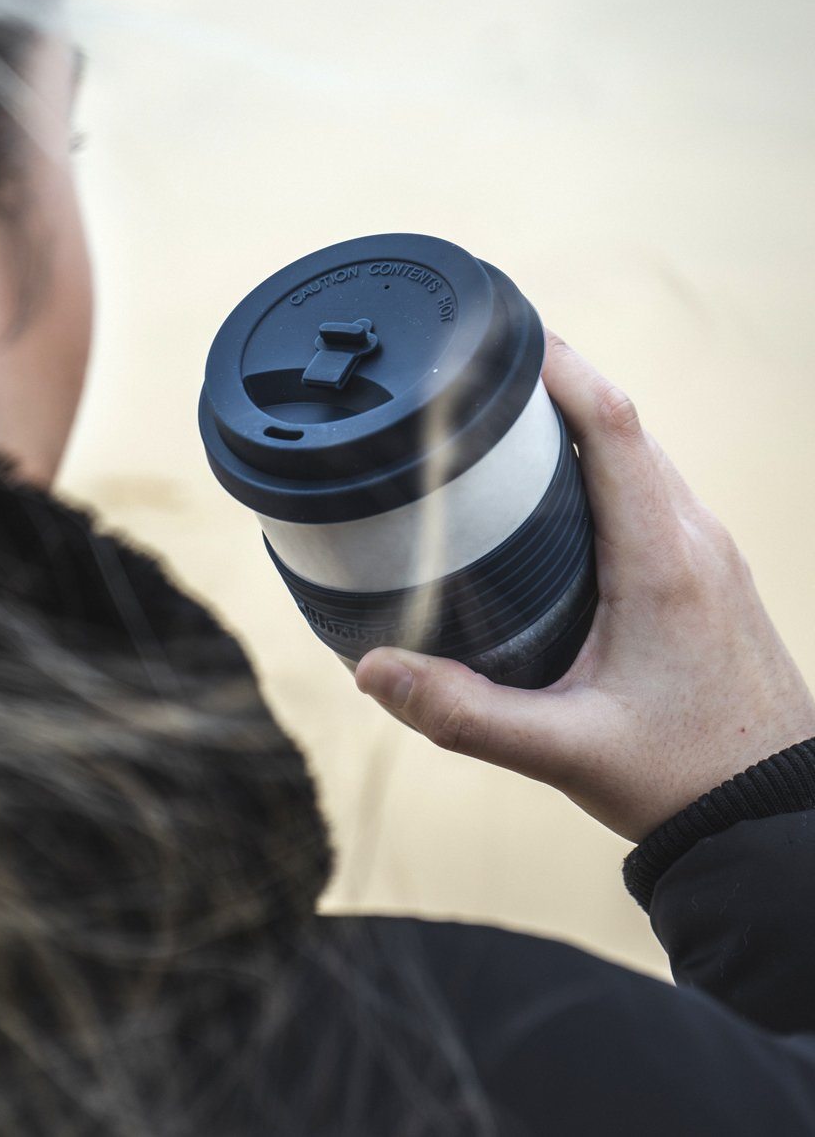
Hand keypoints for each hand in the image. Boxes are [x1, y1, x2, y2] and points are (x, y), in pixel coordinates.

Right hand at [354, 332, 814, 841]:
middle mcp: (694, 538)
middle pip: (621, 422)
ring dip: (577, 421)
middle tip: (473, 373)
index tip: (498, 331)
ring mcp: (709, 550)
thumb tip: (371, 671)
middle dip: (550, 382)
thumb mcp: (566, 752)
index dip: (557, 364)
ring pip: (639, 452)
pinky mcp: (710, 569)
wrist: (775, 814)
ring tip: (498, 418)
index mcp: (662, 561)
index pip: (614, 423)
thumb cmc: (687, 779)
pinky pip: (651, 486)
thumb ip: (464, 714)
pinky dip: (600, 463)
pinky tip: (551, 492)